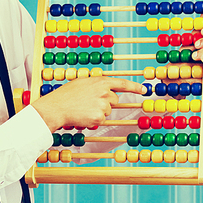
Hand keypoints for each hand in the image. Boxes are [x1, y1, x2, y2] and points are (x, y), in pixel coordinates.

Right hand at [31, 76, 145, 132]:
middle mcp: (105, 92)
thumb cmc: (66, 94)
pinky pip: (101, 120)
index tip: (145, 90)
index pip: (123, 83)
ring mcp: (103, 106)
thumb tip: (107, 89)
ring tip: (84, 109)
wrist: (57, 107)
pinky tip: (83, 116)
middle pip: (115, 100)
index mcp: (101, 81)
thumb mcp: (83, 82)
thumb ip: (97, 84)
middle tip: (89, 102)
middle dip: (106, 102)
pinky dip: (94, 120)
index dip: (135, 87)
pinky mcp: (99, 118)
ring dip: (99, 112)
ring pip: (108, 111)